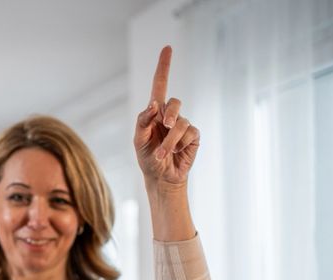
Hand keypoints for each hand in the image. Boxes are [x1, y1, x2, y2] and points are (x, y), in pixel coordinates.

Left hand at [134, 46, 199, 191]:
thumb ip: (143, 121)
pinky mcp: (193, 136)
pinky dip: (179, 145)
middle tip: (164, 125)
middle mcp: (170, 115)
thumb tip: (154, 105)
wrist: (160, 178)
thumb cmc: (148, 158)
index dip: (163, 67)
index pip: (159, 85)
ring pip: (180, 122)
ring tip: (162, 154)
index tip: (167, 48)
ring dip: (169, 140)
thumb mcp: (139, 140)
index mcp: (155, 113)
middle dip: (169, 113)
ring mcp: (183, 125)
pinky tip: (174, 154)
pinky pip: (190, 133)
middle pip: (174, 101)